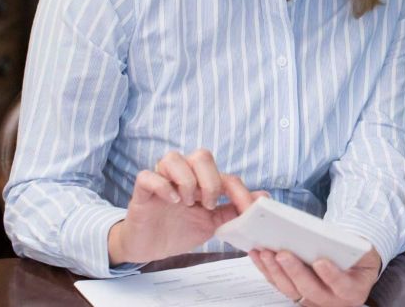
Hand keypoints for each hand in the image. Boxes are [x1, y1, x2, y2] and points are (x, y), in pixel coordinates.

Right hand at [107, 149, 264, 264]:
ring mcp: (161, 180)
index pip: (225, 175)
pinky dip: (162, 186)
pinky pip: (148, 175)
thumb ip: (234, 209)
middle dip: (211, 180)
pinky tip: (172, 201)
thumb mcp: (212, 224)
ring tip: (187, 203)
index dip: (240, 192)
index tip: (247, 210)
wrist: (150, 248)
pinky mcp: (142, 191)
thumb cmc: (180, 230)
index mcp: (202, 181)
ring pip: (174, 158)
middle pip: (201, 155)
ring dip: (186, 180)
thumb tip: (263, 197)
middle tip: (208, 204)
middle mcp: (183, 174)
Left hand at [250, 246, 381, 306]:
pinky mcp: (297, 295)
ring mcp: (313, 300)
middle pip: (311, 290)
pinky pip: (280, 285)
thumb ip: (352, 247)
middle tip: (283, 254)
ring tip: (266, 252)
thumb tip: (329, 237)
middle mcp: (333, 300)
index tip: (320, 261)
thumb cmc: (359, 255)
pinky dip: (268, 270)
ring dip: (276, 271)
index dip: (331, 275)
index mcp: (353, 290)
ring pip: (291, 290)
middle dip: (295, 271)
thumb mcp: (363, 250)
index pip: (342, 286)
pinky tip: (259, 255)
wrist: (355, 265)